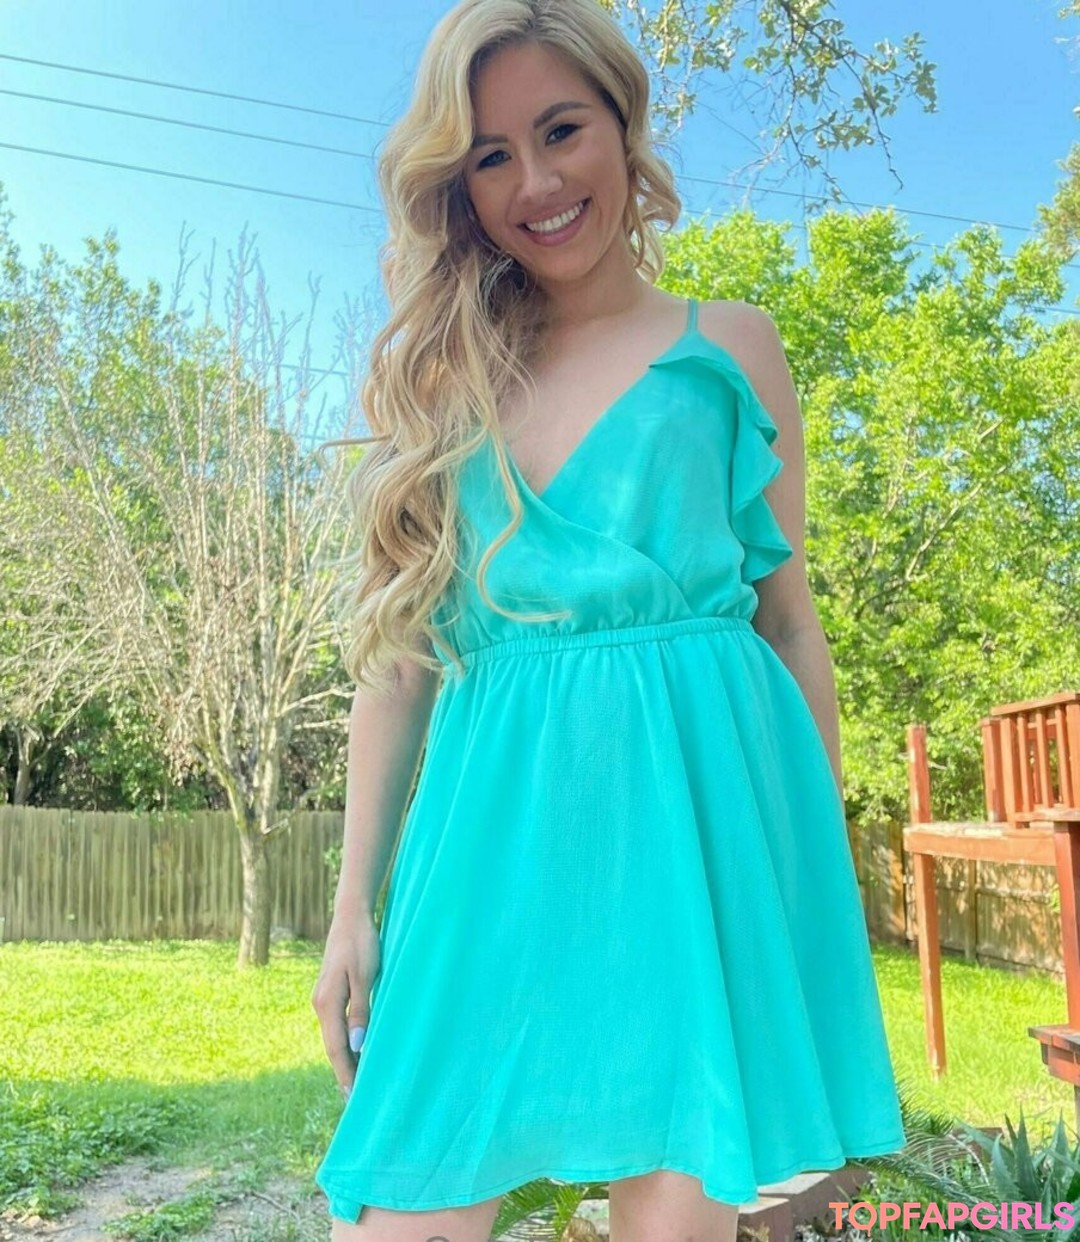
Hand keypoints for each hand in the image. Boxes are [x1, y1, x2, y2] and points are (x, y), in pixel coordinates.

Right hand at [311, 911, 381, 1101]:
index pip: (337, 1048)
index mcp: (327, 1003)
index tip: (353, 1099)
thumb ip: (361, 1009)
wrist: (351, 916)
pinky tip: (354, 1052)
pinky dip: (344, 1043)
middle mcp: (320, 1004)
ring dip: (344, 1060)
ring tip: (356, 1084)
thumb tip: (357, 1045)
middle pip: (332, 1047)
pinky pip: (336, 1026)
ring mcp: (323, 999)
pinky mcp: (330, 993)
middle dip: (344, 1073)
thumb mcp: (366, 975)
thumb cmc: (362, 942)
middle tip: (355, 1102)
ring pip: (333, 1038)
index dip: (346, 1074)